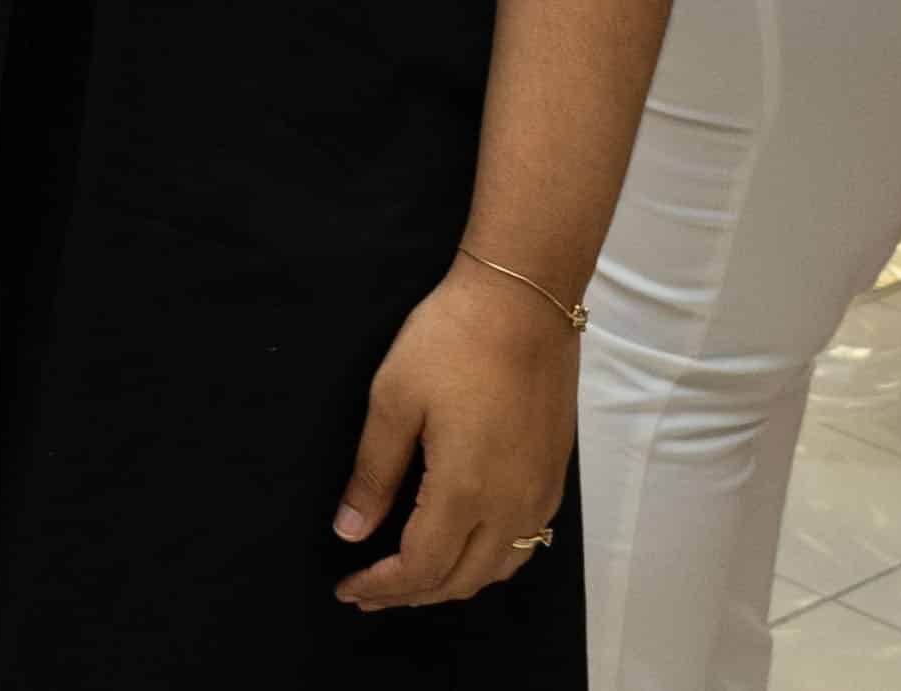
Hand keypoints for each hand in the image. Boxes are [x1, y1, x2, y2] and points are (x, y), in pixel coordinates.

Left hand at [333, 269, 577, 608]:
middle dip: (411, 595)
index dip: (382, 586)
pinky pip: (523, 545)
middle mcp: (511, 506)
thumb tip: (350, 532)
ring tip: (408, 580)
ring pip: (497, 569)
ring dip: (451, 584)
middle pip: (460, 580)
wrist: (524, 304)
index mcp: (466, 491)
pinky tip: (460, 548)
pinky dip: (486, 563)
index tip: (347, 588)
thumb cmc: (449, 342)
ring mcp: (540, 495)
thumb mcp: (392, 401)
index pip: (421, 567)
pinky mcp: (553, 478)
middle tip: (368, 592)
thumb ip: (373, 474)